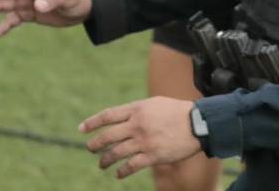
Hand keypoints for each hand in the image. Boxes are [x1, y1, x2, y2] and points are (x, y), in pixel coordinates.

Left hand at [80, 97, 200, 178]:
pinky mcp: (152, 155)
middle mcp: (137, 125)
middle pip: (107, 136)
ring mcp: (143, 141)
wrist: (197, 123)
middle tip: (90, 149)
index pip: (108, 115)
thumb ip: (138, 110)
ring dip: (105, 160)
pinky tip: (118, 173)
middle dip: (95, 145)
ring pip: (116, 153)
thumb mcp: (155, 104)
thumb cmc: (177, 112)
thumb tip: (123, 117)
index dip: (92, 123)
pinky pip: (130, 166)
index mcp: (137, 109)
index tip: (81, 130)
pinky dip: (121, 171)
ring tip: (102, 164)